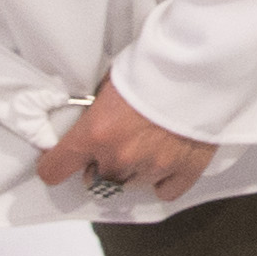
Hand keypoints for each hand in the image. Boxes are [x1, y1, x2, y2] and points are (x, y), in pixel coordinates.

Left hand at [37, 81, 218, 214]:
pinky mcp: (184, 170)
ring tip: (146, 145)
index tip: (59, 161)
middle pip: (98, 180)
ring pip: (131, 185)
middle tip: (118, 140)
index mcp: (94, 133)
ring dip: (133, 170)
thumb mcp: (112, 81)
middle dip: (103, 163)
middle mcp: (120, 157)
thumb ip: (98, 112)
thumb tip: (91, 122)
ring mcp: (153, 167)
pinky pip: (165, 191)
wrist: (201, 64)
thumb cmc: (155, 65)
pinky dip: (163, 180)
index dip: (54, 165)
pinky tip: (166, 162)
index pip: (54, 170)